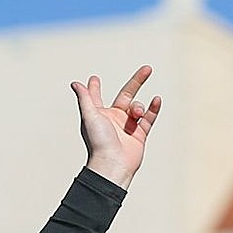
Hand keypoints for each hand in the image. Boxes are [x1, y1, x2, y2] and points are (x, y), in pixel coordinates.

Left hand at [73, 66, 159, 188]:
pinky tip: (156, 100)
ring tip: (136, 114)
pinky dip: (153, 109)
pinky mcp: (139, 135)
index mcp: (99, 115)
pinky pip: (149, 118)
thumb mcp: (90, 116)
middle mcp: (113, 119)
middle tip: (147, 69)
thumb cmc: (98, 142)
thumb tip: (75, 83)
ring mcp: (127, 127)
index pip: (96, 97)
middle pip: (126, 95)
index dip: (94, 88)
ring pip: (137, 107)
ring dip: (138, 107)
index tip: (94, 79)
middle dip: (137, 81)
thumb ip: (85, 98)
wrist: (113, 164)